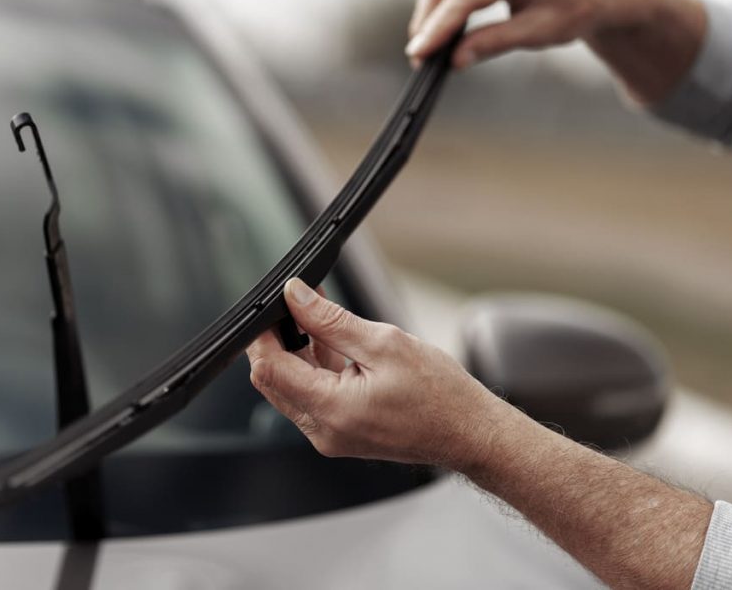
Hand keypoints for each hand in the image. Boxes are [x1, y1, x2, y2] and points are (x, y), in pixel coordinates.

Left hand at [246, 278, 495, 469]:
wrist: (468, 431)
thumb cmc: (440, 394)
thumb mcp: (383, 343)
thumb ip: (330, 321)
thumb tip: (295, 296)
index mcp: (331, 409)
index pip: (269, 370)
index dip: (263, 334)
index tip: (274, 306)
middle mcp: (323, 430)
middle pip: (274, 380)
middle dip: (278, 340)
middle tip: (297, 305)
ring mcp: (330, 435)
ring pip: (291, 387)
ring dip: (298, 351)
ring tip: (321, 317)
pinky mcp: (339, 433)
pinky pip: (312, 398)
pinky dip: (316, 368)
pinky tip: (334, 343)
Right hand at [406, 0, 705, 102]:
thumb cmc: (575, 9)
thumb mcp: (537, 33)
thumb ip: (493, 43)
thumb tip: (455, 60)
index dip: (437, 27)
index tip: (419, 54)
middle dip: (425, 20)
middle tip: (420, 58)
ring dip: (427, 10)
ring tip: (428, 45)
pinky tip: (440, 24)